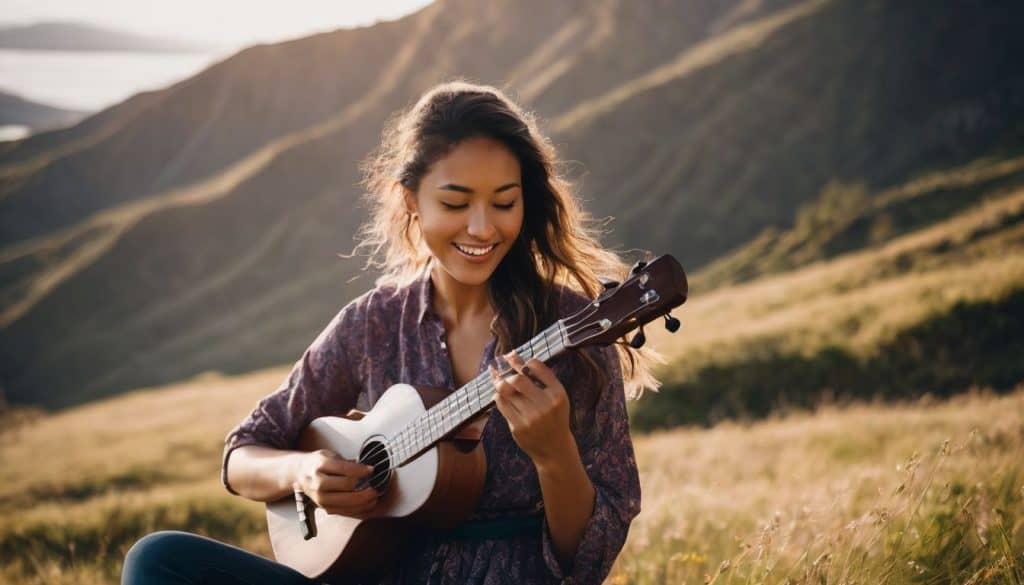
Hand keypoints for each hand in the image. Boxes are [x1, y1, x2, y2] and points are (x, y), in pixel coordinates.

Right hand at [294, 449, 379, 516]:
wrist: (300, 473)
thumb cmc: (318, 463)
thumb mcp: (330, 455)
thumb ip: (347, 462)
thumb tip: (366, 470)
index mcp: (321, 465)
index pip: (345, 469)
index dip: (361, 470)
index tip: (371, 470)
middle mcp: (318, 482)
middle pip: (347, 486)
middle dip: (364, 487)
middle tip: (375, 486)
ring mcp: (320, 498)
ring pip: (347, 502)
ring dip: (364, 500)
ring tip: (374, 496)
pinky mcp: (324, 508)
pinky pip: (345, 511)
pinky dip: (359, 509)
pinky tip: (368, 504)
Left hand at [491, 351, 573, 467]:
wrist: (554, 448)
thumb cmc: (554, 418)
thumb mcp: (556, 397)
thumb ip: (542, 380)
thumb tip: (514, 357)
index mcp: (558, 394)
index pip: (537, 368)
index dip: (521, 360)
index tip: (511, 356)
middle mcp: (546, 405)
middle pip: (518, 379)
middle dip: (507, 371)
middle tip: (500, 366)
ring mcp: (531, 417)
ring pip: (506, 391)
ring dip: (499, 382)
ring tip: (496, 378)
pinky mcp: (518, 427)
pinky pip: (502, 405)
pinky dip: (498, 397)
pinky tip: (499, 394)